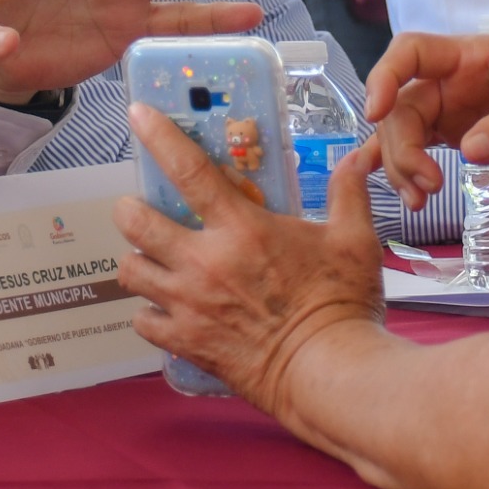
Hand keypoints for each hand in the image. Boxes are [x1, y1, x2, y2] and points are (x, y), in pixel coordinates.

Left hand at [116, 103, 382, 411]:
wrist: (331, 374)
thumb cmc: (343, 306)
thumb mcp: (354, 240)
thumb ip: (348, 192)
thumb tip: (359, 156)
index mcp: (242, 228)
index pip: (189, 169)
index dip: (158, 136)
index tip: (137, 114)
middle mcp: (204, 262)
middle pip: (135, 222)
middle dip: (130, 209)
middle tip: (142, 210)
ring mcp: (189, 304)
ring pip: (129, 271)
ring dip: (136, 261)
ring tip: (151, 260)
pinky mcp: (185, 343)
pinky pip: (142, 322)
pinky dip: (147, 313)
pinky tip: (164, 309)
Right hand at [363, 32, 488, 207]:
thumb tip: (468, 149)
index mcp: (478, 56)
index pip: (412, 51)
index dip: (385, 75)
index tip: (374, 113)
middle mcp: (460, 80)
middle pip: (403, 104)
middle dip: (402, 145)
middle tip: (425, 186)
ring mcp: (461, 111)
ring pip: (407, 132)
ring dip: (403, 165)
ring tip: (422, 201)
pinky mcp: (467, 139)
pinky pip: (422, 149)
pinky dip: (407, 170)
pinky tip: (405, 195)